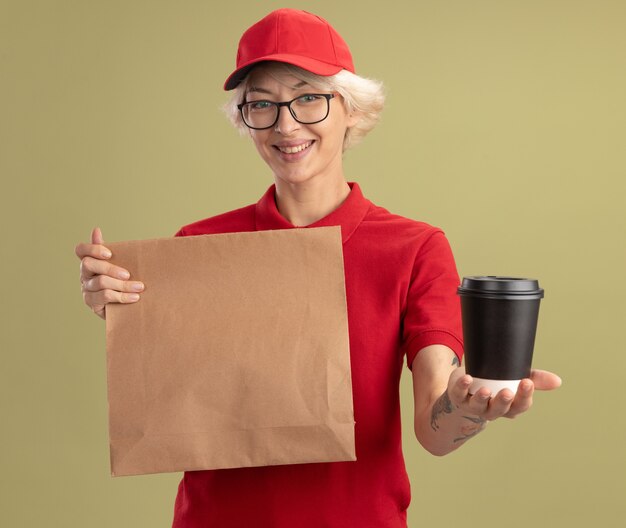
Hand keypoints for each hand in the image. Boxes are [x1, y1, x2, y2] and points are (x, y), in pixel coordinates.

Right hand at [74, 227, 143, 319]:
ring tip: (139, 287)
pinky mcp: (92, 303)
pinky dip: (122, 296)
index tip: (109, 254)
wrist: (126, 305)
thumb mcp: (120, 264)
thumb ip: (111, 249)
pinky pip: (105, 296)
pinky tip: (134, 297)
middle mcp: (84, 274)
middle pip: (88, 264)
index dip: (92, 249)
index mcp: (89, 261)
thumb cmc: (122, 280)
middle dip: (110, 268)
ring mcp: (86, 289)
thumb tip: (96, 229)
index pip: (80, 250)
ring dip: (122, 285)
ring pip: (100, 282)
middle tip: (128, 274)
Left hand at [447, 367, 561, 420]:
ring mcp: (473, 404)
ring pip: (479, 405)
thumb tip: (558, 381)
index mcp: (508, 406)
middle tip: (508, 392)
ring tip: (486, 390)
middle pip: (500, 409)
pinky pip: (459, 393)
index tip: (527, 382)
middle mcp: (492, 409)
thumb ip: (535, 379)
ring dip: (482, 398)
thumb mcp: (513, 380)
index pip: (520, 405)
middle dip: (504, 401)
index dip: (524, 396)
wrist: (464, 392)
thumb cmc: (494, 385)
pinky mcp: (457, 396)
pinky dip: (462, 386)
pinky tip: (467, 378)